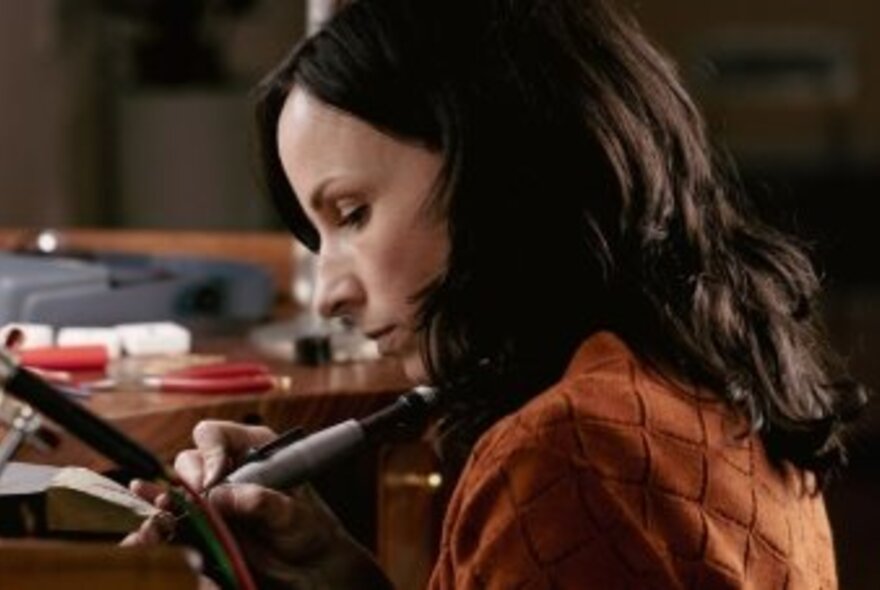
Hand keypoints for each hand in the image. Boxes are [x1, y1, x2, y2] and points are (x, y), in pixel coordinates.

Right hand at [126, 420, 392, 589]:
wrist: (309, 569)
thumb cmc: (309, 531)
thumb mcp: (294, 515)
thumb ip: (262, 501)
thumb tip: (220, 495)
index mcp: (254, 449)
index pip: (214, 435)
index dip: (209, 453)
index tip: (213, 481)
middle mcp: (228, 469)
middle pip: (189, 462)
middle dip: (189, 482)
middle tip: (200, 507)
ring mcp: (213, 498)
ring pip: (174, 492)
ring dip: (165, 505)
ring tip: (161, 521)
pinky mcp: (204, 526)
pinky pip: (174, 521)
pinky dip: (161, 527)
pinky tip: (149, 534)